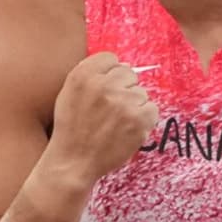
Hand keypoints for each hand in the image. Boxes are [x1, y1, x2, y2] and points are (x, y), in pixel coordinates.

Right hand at [45, 52, 159, 188]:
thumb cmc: (72, 128)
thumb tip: (124, 65)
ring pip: (141, 93)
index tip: (105, 90)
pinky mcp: (138, 119)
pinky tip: (127, 130)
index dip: (110, 75)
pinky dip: (144, 120)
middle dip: (123, 89)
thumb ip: (91, 74)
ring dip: (133, 106)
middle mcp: (103, 85)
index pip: (111, 59)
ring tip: (116, 123)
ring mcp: (122, 102)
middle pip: (129, 73)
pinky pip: (152, 109)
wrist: (74, 162)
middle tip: (110, 110)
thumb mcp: (69, 93)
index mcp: (83, 75)